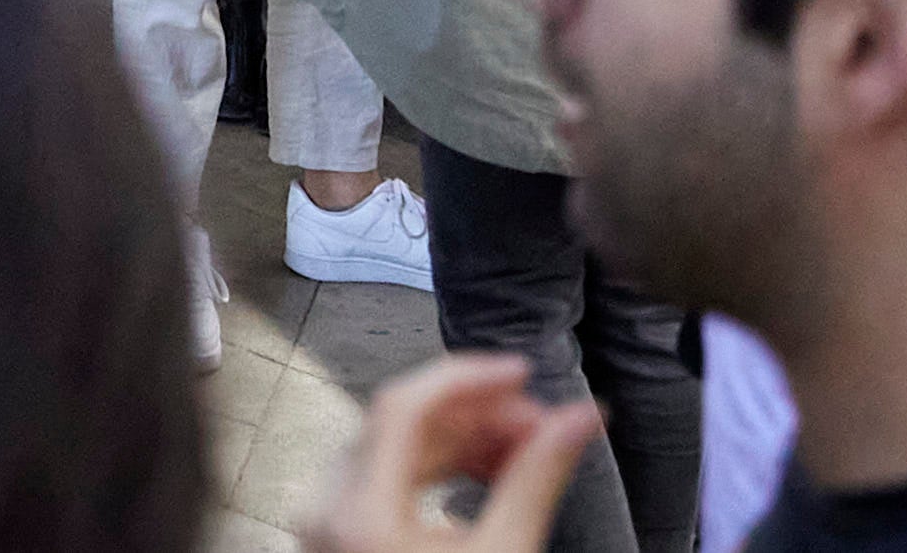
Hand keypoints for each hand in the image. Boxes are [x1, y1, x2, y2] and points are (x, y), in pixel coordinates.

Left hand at [302, 355, 603, 552]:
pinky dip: (435, 470)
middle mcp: (324, 511)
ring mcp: (323, 526)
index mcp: (356, 515)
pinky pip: (383, 480)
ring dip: (459, 440)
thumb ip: (538, 480)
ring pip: (391, 450)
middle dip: (474, 414)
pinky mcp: (337, 538)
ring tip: (525, 449)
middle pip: (398, 425)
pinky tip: (487, 475)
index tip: (523, 370)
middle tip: (540, 422)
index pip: (403, 406)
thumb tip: (583, 417)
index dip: (467, 376)